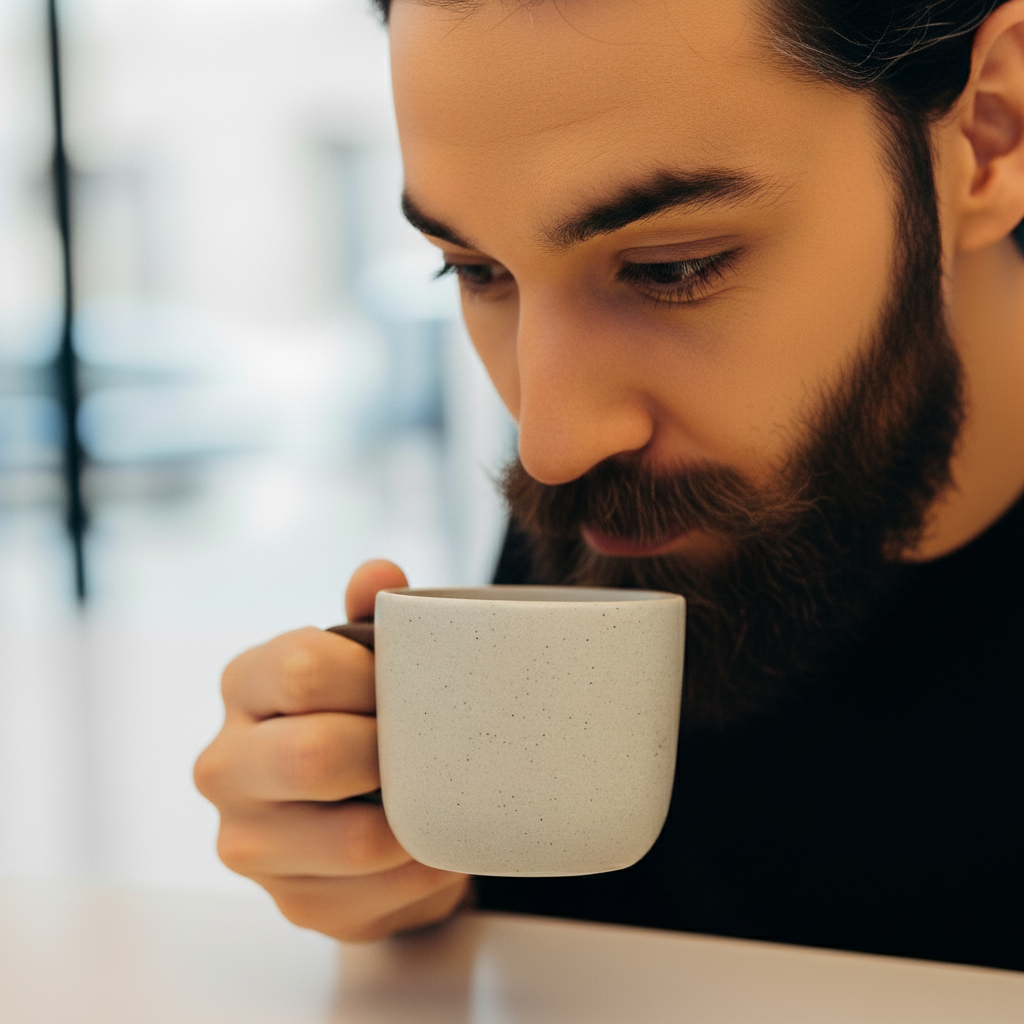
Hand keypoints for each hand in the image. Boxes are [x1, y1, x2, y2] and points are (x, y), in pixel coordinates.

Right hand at [194, 560, 470, 940]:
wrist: (362, 809)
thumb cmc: (362, 714)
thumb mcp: (365, 659)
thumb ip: (372, 616)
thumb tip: (378, 574)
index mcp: (245, 684)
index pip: (301, 668)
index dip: (372, 676)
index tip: (410, 683)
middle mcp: (226, 764)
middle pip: (316, 756)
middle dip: (393, 751)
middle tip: (434, 744)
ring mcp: (250, 843)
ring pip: (353, 839)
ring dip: (418, 816)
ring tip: (445, 793)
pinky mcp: (292, 902)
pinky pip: (380, 891)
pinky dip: (426, 866)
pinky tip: (437, 839)